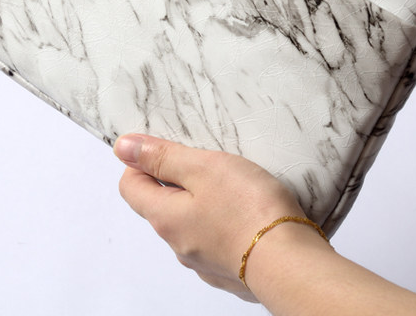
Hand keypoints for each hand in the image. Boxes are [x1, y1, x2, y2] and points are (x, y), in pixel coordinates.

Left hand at [114, 134, 305, 300]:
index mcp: (165, 217)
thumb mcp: (202, 167)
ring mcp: (204, 261)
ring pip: (191, 222)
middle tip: (205, 159)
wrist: (291, 264)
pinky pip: (217, 238)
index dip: (141, 162)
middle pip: (161, 204)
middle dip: (176, 179)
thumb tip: (124, 147)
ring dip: (204, 200)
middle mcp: (178, 244)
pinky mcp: (230, 268)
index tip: (165, 147)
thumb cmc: (249, 210)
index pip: (130, 187)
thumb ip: (162, 157)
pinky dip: (225, 221)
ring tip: (233, 183)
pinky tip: (248, 210)